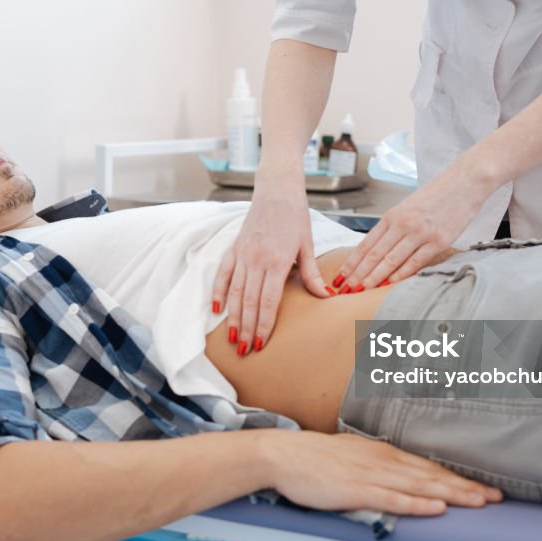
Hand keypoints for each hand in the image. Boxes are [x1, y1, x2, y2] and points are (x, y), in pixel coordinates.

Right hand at [213, 174, 330, 354]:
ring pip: (234, 293)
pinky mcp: (234, 248)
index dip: (263, 324)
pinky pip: (222, 274)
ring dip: (232, 318)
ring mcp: (243, 254)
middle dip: (246, 329)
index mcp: (277, 261)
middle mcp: (256, 260)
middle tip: (244, 351)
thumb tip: (326, 296)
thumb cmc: (295, 216)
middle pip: (248, 302)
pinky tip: (215, 310)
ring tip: (232, 339)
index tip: (261, 343)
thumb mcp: (307, 244)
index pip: (268, 301)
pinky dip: (217, 292)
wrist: (277, 189)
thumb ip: (311, 273)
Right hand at [266, 430, 502, 515]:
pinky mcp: (358, 490)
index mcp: (383, 453)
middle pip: (432, 476)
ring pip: (420, 487)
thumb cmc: (315, 457)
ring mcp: (372, 475)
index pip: (428, 468)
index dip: (457, 479)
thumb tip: (397, 473)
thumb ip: (377, 464)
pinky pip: (393, 499)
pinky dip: (417, 504)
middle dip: (466, 487)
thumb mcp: (354, 455)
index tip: (482, 488)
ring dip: (451, 495)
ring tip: (478, 502)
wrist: (286, 455)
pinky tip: (435, 509)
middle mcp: (384, 461)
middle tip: (496, 497)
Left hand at [333, 159, 492, 291]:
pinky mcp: (438, 241)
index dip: (352, 262)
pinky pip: (414, 262)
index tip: (341, 276)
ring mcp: (420, 233)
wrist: (464, 181)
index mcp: (392, 216)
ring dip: (374, 278)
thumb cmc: (437, 195)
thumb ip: (393, 228)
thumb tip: (377, 250)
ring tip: (361, 291)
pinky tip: (388, 285)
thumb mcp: (408, 208)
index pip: (366, 244)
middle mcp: (403, 224)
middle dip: (358, 274)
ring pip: (390, 261)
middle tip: (346, 289)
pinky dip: (399, 275)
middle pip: (374, 255)